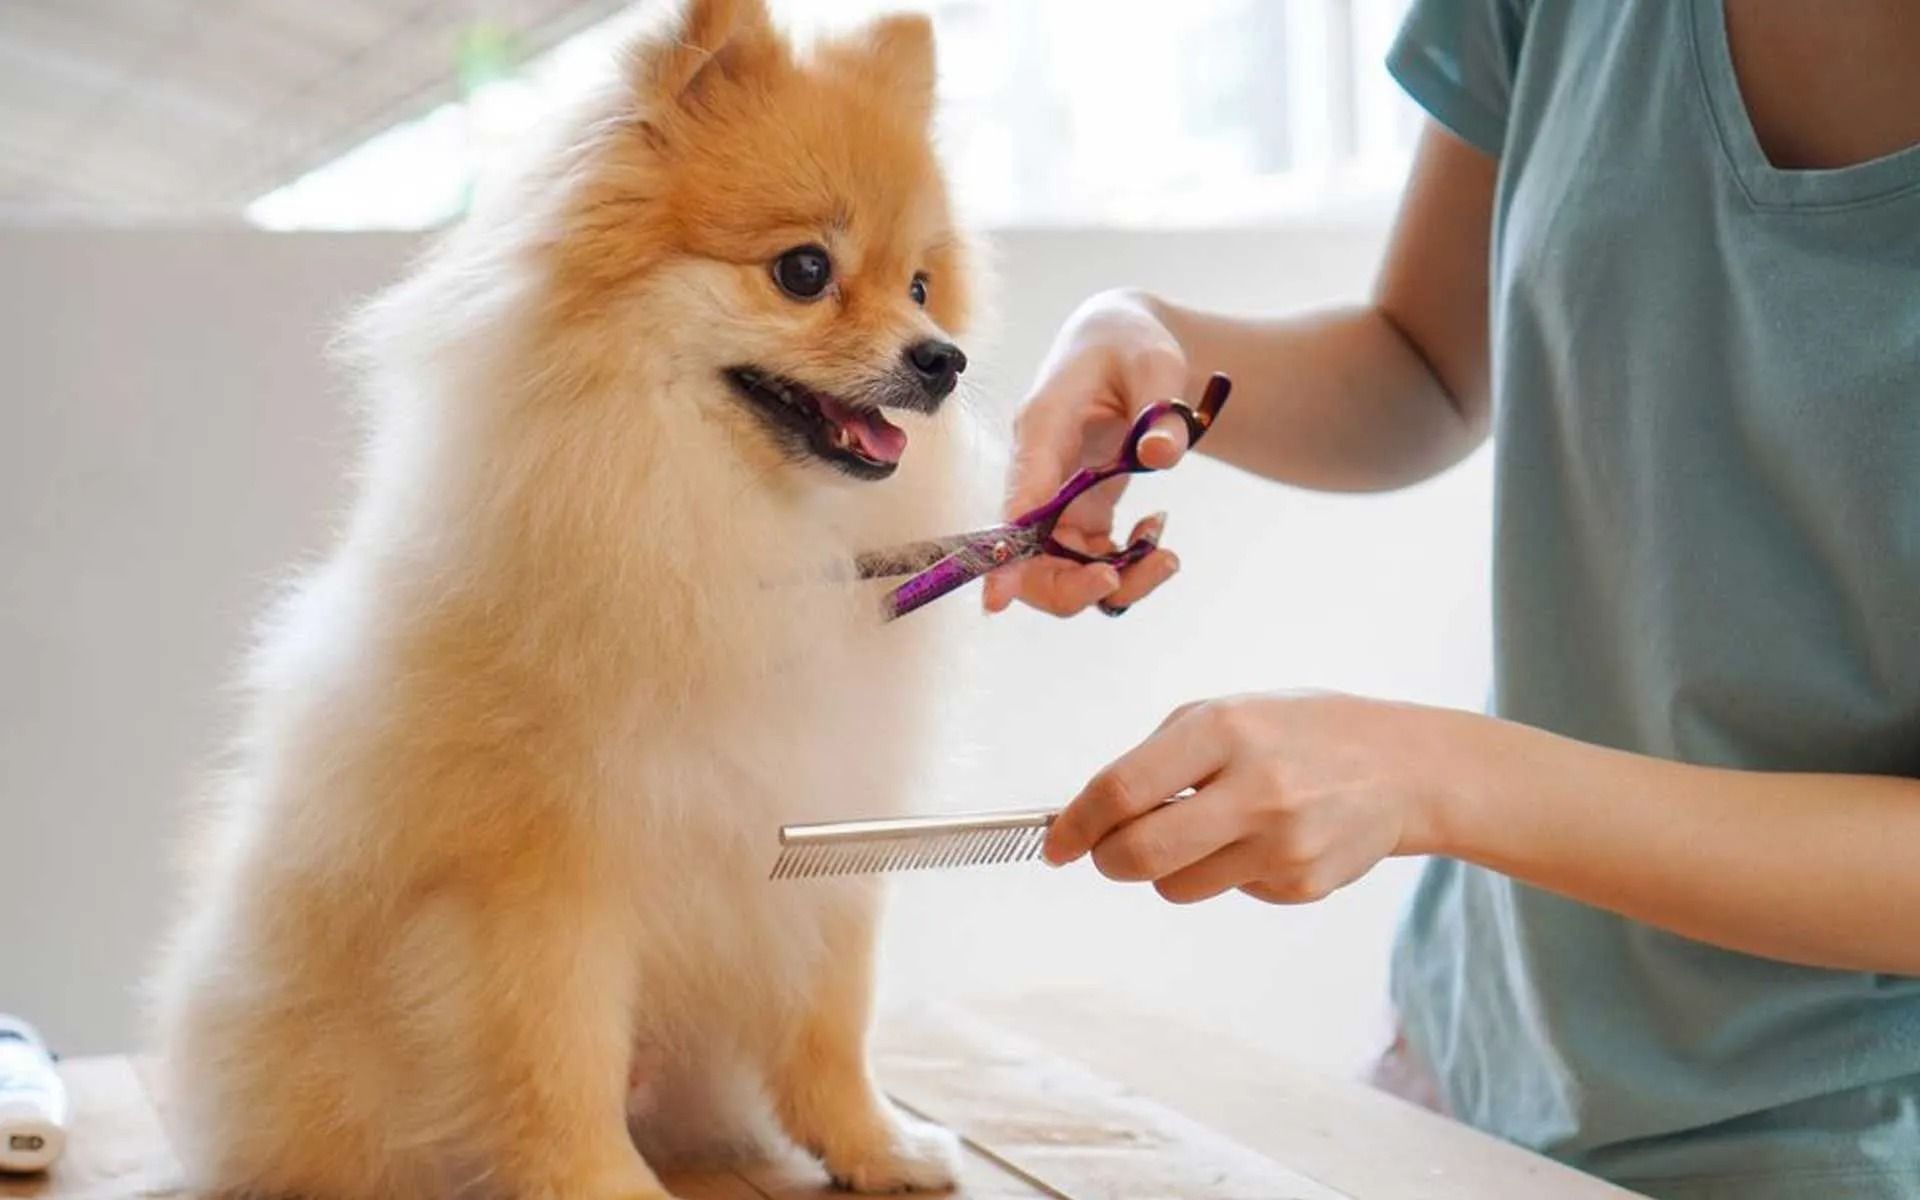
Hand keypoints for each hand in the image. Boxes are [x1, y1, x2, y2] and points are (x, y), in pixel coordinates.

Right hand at [984, 290, 1194, 616]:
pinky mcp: (1080, 509)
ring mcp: (1057, 497)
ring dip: (1113, 581)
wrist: (1125, 345)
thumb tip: (1162, 456)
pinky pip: (1091, 560)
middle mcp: (1039, 472)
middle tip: (1123, 578)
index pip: (1016, 503)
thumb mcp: (1155, 364)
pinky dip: (1127, 564)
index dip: (1002, 555)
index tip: (996, 598)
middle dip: (1071, 586)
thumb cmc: (1130, 347)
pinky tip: (1156, 530)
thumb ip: (1159, 410)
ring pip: (1062, 568)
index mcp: (1042, 430)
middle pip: (1028, 555)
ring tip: (1165, 555)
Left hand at [1043, 693, 1471, 903]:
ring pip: (1176, 887)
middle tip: (1108, 851)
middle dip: (1108, 859)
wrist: (1402, 768)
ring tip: (1208, 830)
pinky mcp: (1302, 884)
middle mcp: (1254, 787)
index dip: (1076, 825)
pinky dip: (1226, 872)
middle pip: (1139, 855)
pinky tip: (1264, 839)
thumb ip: (1157, 759)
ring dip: (1169, 867)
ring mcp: (1282, 842)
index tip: (1057, 844)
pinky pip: (1228, 893)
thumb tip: (1089, 816)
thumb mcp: (1227, 713)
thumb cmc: (1297, 733)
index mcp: (1223, 730)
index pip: (1121, 791)